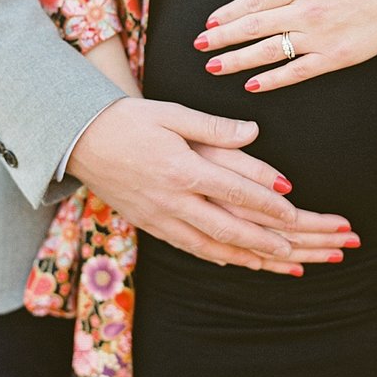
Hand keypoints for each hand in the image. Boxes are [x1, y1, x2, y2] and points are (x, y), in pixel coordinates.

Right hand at [68, 97, 354, 274]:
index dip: (267, 202)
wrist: (78, 140)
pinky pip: (189, 247)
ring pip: (211, 246)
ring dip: (247, 256)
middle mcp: (172, 199)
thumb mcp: (171, 114)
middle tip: (298, 249)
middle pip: (228, 227)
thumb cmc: (128, 120)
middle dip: (266, 240)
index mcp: (181, 168)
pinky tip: (235, 261)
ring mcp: (159, 217)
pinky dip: (217, 256)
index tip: (295, 210)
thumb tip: (254, 132)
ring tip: (277, 263)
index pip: (234, 190)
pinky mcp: (149, 224)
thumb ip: (214, 126)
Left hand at [195, 0, 376, 91]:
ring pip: (269, 51)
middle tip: (199, 46)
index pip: (254, 0)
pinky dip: (272, 79)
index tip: (209, 23)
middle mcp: (306, 9)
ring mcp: (320, 36)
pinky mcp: (334, 58)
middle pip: (254, 26)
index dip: (228, 13)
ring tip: (214, 67)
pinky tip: (252, 84)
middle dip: (223, 37)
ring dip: (238, 60)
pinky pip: (296, 71)